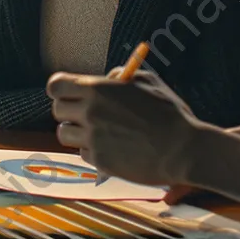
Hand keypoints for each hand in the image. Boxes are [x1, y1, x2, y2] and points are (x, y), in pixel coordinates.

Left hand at [47, 69, 201, 186]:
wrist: (183, 149)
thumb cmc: (169, 112)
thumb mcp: (146, 81)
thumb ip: (121, 77)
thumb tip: (106, 79)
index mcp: (98, 89)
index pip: (56, 86)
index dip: (61, 89)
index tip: (69, 93)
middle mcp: (90, 112)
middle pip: (57, 110)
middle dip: (69, 111)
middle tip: (87, 114)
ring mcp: (93, 138)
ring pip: (64, 134)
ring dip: (77, 132)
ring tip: (99, 132)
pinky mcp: (99, 161)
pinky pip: (83, 153)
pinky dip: (94, 151)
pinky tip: (114, 147)